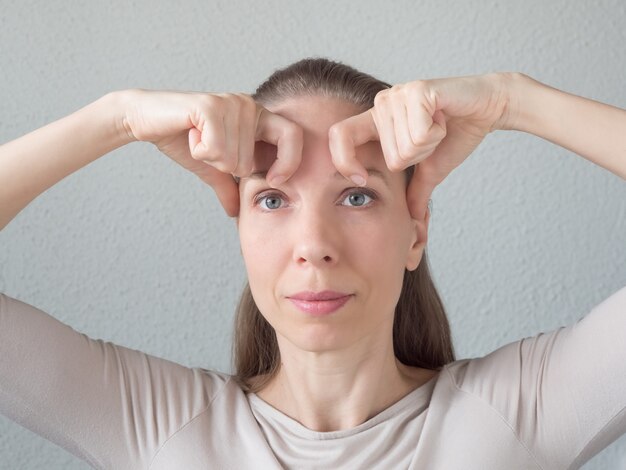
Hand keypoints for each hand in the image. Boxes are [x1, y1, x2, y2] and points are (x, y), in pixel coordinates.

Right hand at [121, 89, 302, 216]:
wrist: (146, 119)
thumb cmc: (182, 139)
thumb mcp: (212, 168)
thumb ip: (230, 186)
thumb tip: (237, 213)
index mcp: (258, 116)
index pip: (293, 137)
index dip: (288, 163)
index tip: (273, 180)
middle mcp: (249, 105)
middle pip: (249, 162)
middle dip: (223, 166)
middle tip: (207, 147)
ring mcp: (231, 102)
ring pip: (231, 158)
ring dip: (208, 157)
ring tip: (197, 138)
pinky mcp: (210, 105)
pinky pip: (215, 149)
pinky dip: (198, 150)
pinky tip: (190, 134)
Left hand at [329, 73, 513, 219]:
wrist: (486, 109)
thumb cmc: (455, 134)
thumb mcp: (430, 169)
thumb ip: (414, 191)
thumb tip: (410, 220)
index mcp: (376, 122)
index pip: (338, 137)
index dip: (345, 162)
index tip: (363, 179)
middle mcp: (382, 105)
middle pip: (391, 158)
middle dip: (419, 157)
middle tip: (432, 137)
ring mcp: (397, 95)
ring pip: (406, 148)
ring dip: (431, 144)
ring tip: (439, 125)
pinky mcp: (417, 91)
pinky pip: (420, 134)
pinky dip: (438, 133)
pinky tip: (444, 118)